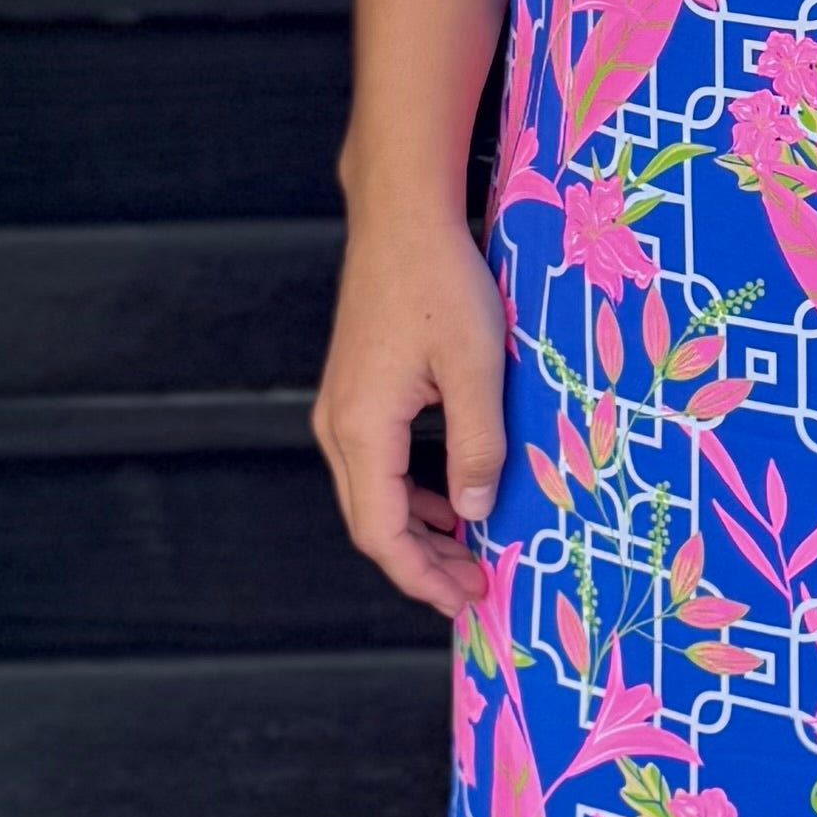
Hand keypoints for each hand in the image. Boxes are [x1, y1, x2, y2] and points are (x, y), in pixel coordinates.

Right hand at [318, 204, 509, 620]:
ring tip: (467, 552)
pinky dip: (410, 493)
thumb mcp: (476, 369)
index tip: (465, 600)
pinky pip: (375, 462)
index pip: (382, 533)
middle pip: (371, 521)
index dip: (421, 576)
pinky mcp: (354, 389)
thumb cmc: (441, 282)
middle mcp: (339, 425)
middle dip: (422, 563)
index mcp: (363, 428)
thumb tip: (474, 516)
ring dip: (417, 529)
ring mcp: (341, 406)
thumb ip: (477, 448)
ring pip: (372, 494)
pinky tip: (448, 497)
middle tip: (475, 586)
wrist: (400, 216)